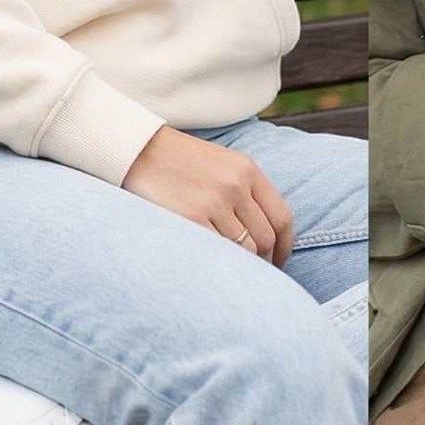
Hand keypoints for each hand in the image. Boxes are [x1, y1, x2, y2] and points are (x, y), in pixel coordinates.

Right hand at [121, 125, 295, 265]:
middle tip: (255, 275)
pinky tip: (215, 269)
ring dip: (241, 266)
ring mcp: (214, 202)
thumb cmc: (181, 161)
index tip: (279, 261)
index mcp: (248, 170)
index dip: (285, 246)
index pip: (282, 217)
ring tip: (232, 274)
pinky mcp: (191, 217)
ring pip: (243, 249)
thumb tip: (265, 234)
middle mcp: (236, 185)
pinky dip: (220, 263)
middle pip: (265, 237)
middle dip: (264, 261)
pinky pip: (218, 251)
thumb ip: (247, 191)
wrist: (139, 149)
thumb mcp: (223, 164)